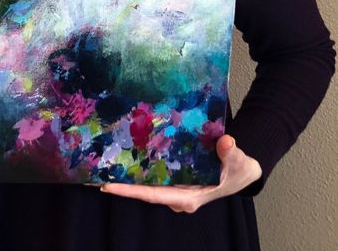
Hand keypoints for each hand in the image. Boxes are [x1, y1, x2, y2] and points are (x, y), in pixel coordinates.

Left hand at [99, 134, 261, 212]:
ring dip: (127, 173)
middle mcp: (177, 194)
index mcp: (189, 197)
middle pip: (144, 190)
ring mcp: (175, 184)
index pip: (154, 195)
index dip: (131, 191)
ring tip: (102, 162)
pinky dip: (139, 163)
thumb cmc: (240, 169)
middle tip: (95, 174)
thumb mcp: (240, 162)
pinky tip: (124, 152)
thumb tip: (225, 142)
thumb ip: (231, 153)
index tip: (109, 186)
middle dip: (121, 183)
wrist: (242, 168)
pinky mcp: (175, 174)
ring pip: (146, 181)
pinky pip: (153, 171)